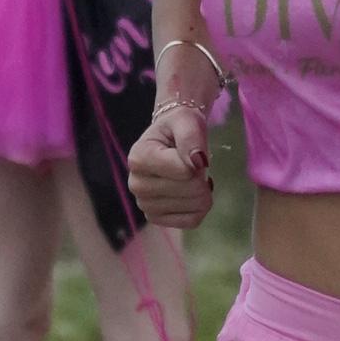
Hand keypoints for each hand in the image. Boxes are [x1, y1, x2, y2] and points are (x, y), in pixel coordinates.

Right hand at [128, 79, 213, 227]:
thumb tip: (198, 161)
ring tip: (192, 177)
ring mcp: (144, 205)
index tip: (193, 151)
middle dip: (202, 176)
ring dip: (203, 191)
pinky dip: (201, 207)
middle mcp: (136, 185)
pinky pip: (193, 220)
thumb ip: (191, 136)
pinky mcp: (156, 218)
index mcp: (138, 158)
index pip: (185, 172)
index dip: (199, 160)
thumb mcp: (186, 120)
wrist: (169, 140)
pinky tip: (192, 194)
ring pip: (195, 206)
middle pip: (191, 189)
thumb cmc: (177, 127)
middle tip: (194, 164)